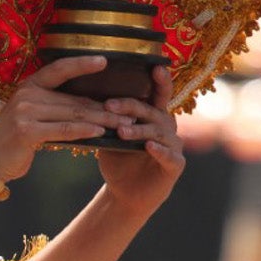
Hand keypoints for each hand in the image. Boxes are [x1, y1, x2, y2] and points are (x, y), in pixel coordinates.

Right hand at [0, 57, 125, 181]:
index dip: (82, 64)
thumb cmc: (13, 141)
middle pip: (74, 100)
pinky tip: (101, 133)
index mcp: (28, 86)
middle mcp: (27, 94)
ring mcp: (25, 112)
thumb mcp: (32, 117)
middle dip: (104, 107)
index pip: (59, 69)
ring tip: (123, 124)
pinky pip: (63, 130)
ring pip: (73, 115)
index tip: (105, 60)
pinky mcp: (26, 131)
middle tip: (130, 111)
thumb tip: (91, 108)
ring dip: (101, 120)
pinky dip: (84, 132)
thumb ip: (55, 108)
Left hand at [97, 64, 184, 214]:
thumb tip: (84, 98)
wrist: (125, 193)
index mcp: (153, 116)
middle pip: (152, 111)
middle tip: (109, 106)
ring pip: (158, 133)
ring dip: (140, 130)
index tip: (155, 67)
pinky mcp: (175, 165)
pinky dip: (159, 150)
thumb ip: (107, 120)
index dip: (160, 80)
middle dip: (131, 107)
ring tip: (122, 131)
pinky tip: (148, 147)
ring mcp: (173, 145)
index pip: (158, 94)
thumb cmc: (119, 160)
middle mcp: (167, 127)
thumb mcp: (111, 137)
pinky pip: (169, 155)